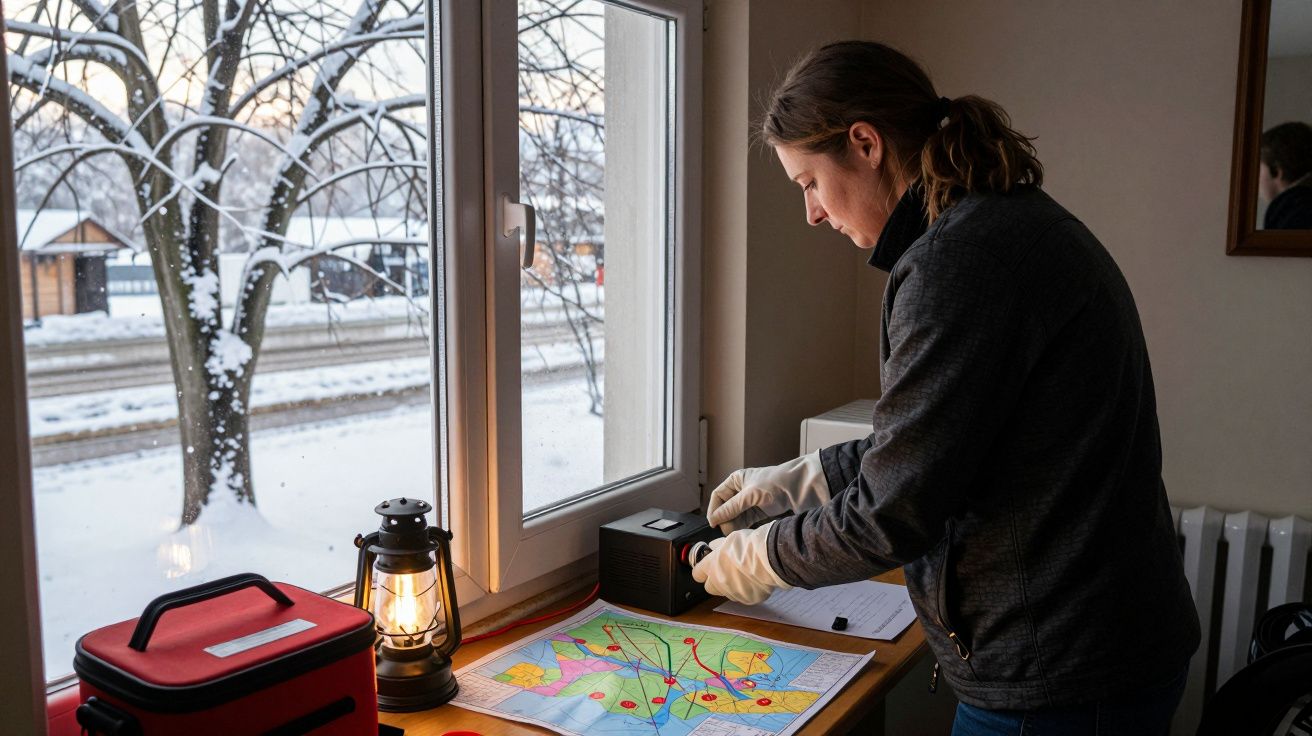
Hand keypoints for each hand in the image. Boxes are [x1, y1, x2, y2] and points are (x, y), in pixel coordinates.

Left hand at [691, 522, 791, 604]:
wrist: (770, 557)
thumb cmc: (751, 546)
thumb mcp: (730, 539)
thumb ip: (718, 547)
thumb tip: (713, 547)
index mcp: (711, 566)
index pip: (697, 573)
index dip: (702, 570)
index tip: (706, 568)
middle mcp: (719, 582)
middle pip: (709, 587)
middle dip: (715, 581)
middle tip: (725, 571)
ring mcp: (733, 592)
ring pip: (727, 592)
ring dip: (731, 585)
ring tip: (744, 574)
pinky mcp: (747, 599)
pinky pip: (743, 595)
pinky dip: (746, 590)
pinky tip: (754, 579)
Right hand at [706, 452, 829, 532]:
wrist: (799, 486)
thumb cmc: (774, 483)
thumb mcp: (749, 495)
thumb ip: (731, 508)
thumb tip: (714, 519)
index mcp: (736, 480)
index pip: (718, 496)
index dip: (714, 509)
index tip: (713, 523)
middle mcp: (741, 490)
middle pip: (726, 507)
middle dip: (724, 519)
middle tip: (725, 531)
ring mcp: (751, 501)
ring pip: (736, 516)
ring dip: (733, 524)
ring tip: (734, 533)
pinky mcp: (760, 510)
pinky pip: (746, 520)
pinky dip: (742, 526)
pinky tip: (741, 533)